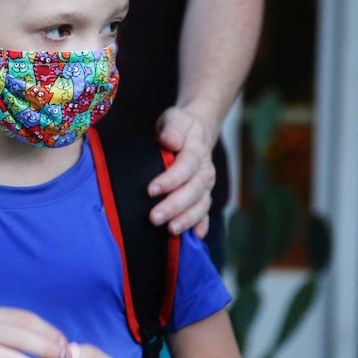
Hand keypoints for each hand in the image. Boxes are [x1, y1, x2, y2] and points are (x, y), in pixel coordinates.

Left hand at [149, 106, 215, 236]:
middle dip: (174, 207)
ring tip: (170, 231)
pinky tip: (195, 237)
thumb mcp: (175, 120)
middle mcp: (205, 172)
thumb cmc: (180, 127)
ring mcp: (205, 187)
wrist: (196, 132)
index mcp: (197, 152)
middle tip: (154, 218)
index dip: (170, 180)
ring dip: (186, 220)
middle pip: (193, 191)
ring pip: (200, 206)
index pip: (185, 167)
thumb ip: (172, 129)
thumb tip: (170, 142)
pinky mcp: (203, 196)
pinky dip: (202, 225)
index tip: (151, 190)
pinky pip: (205, 213)